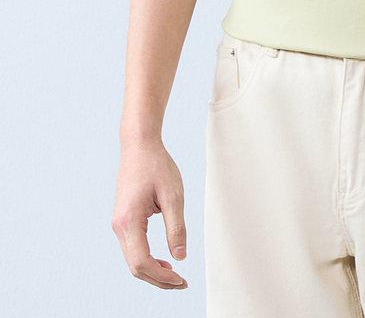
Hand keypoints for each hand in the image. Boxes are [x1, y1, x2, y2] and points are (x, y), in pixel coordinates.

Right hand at [112, 138, 187, 287]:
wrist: (139, 145)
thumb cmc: (156, 166)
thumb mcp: (173, 196)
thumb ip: (176, 228)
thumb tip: (180, 257)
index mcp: (129, 221)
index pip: (141, 262)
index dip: (162, 277)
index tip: (181, 280)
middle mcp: (119, 226)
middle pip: (135, 266)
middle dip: (158, 279)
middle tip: (181, 283)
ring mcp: (119, 223)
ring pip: (132, 259)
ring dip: (152, 271)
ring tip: (175, 275)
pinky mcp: (123, 220)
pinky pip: (133, 248)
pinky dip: (147, 259)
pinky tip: (163, 260)